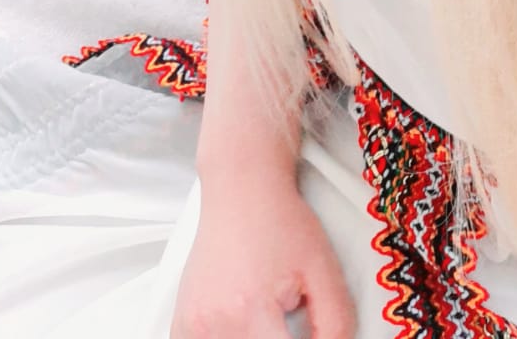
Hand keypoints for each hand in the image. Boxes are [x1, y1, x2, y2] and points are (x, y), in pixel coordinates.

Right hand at [171, 171, 357, 338]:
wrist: (243, 191)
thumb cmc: (279, 221)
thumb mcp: (324, 268)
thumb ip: (335, 321)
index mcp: (251, 311)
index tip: (302, 333)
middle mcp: (216, 323)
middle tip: (281, 320)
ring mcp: (193, 326)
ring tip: (262, 316)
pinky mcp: (182, 324)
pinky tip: (239, 322)